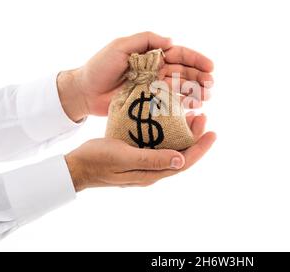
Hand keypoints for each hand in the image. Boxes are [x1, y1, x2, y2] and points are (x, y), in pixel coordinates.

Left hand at [57, 31, 213, 121]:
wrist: (85, 92)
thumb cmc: (99, 67)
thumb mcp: (120, 46)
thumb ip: (145, 40)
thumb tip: (170, 41)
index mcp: (152, 55)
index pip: (179, 55)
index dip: (196, 60)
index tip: (210, 67)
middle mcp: (156, 70)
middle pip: (184, 72)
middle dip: (200, 78)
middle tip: (211, 86)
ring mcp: (154, 87)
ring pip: (181, 88)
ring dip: (196, 92)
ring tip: (207, 97)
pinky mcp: (150, 103)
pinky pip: (171, 103)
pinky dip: (184, 104)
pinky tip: (195, 107)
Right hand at [65, 114, 215, 191]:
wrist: (77, 166)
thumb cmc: (98, 160)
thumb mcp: (125, 157)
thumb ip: (152, 159)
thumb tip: (182, 161)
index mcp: (151, 174)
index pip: (184, 162)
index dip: (201, 148)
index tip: (213, 132)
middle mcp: (152, 171)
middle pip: (182, 155)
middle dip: (195, 138)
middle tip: (202, 116)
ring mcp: (145, 164)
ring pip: (173, 149)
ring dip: (184, 134)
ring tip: (191, 116)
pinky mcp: (138, 156)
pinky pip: (160, 145)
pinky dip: (169, 133)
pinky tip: (168, 121)